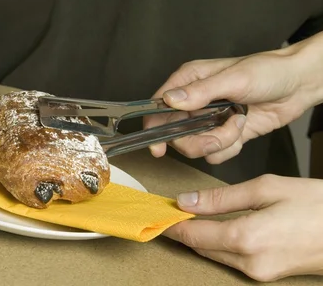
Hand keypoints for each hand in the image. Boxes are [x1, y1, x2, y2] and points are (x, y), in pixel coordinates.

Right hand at [144, 33, 322, 163]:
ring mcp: (209, 119)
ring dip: (218, 142)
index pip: (158, 106)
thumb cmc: (268, 71)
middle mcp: (195, 101)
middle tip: (217, 135)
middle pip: (175, 133)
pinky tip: (242, 130)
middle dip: (197, 140)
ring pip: (195, 146)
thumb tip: (170, 100)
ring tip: (237, 126)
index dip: (154, 128)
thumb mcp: (234, 79)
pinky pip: (215, 153)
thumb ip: (201, 92)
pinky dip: (230, 148)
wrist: (299, 84)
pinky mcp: (225, 133)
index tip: (158, 147)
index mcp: (189, 81)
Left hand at [163, 174, 322, 281]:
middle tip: (170, 210)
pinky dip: (219, 243)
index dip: (171, 223)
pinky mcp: (267, 275)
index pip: (192, 235)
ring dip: (200, 237)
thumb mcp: (266, 189)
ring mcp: (259, 273)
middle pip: (200, 247)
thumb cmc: (317, 205)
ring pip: (215, 254)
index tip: (157, 212)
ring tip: (189, 215)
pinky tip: (215, 227)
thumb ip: (221, 198)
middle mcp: (249, 262)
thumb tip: (187, 201)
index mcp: (246, 238)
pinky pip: (232, 259)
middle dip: (183, 229)